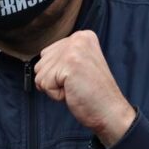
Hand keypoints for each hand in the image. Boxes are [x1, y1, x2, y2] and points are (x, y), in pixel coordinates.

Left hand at [34, 30, 135, 146]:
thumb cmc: (93, 94)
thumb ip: (61, 57)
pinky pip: (44, 84)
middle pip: (41, 63)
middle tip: (77, 84)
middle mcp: (78, 39)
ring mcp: (73, 50)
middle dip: (54, 80)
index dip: (57, 73)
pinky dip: (56, 95)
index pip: (47, 54)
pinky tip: (74, 92)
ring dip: (54, 87)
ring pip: (40, 74)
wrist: (110, 112)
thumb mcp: (78, 65)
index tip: (78, 77)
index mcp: (82, 36)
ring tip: (75, 87)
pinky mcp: (69, 64)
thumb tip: (38, 62)